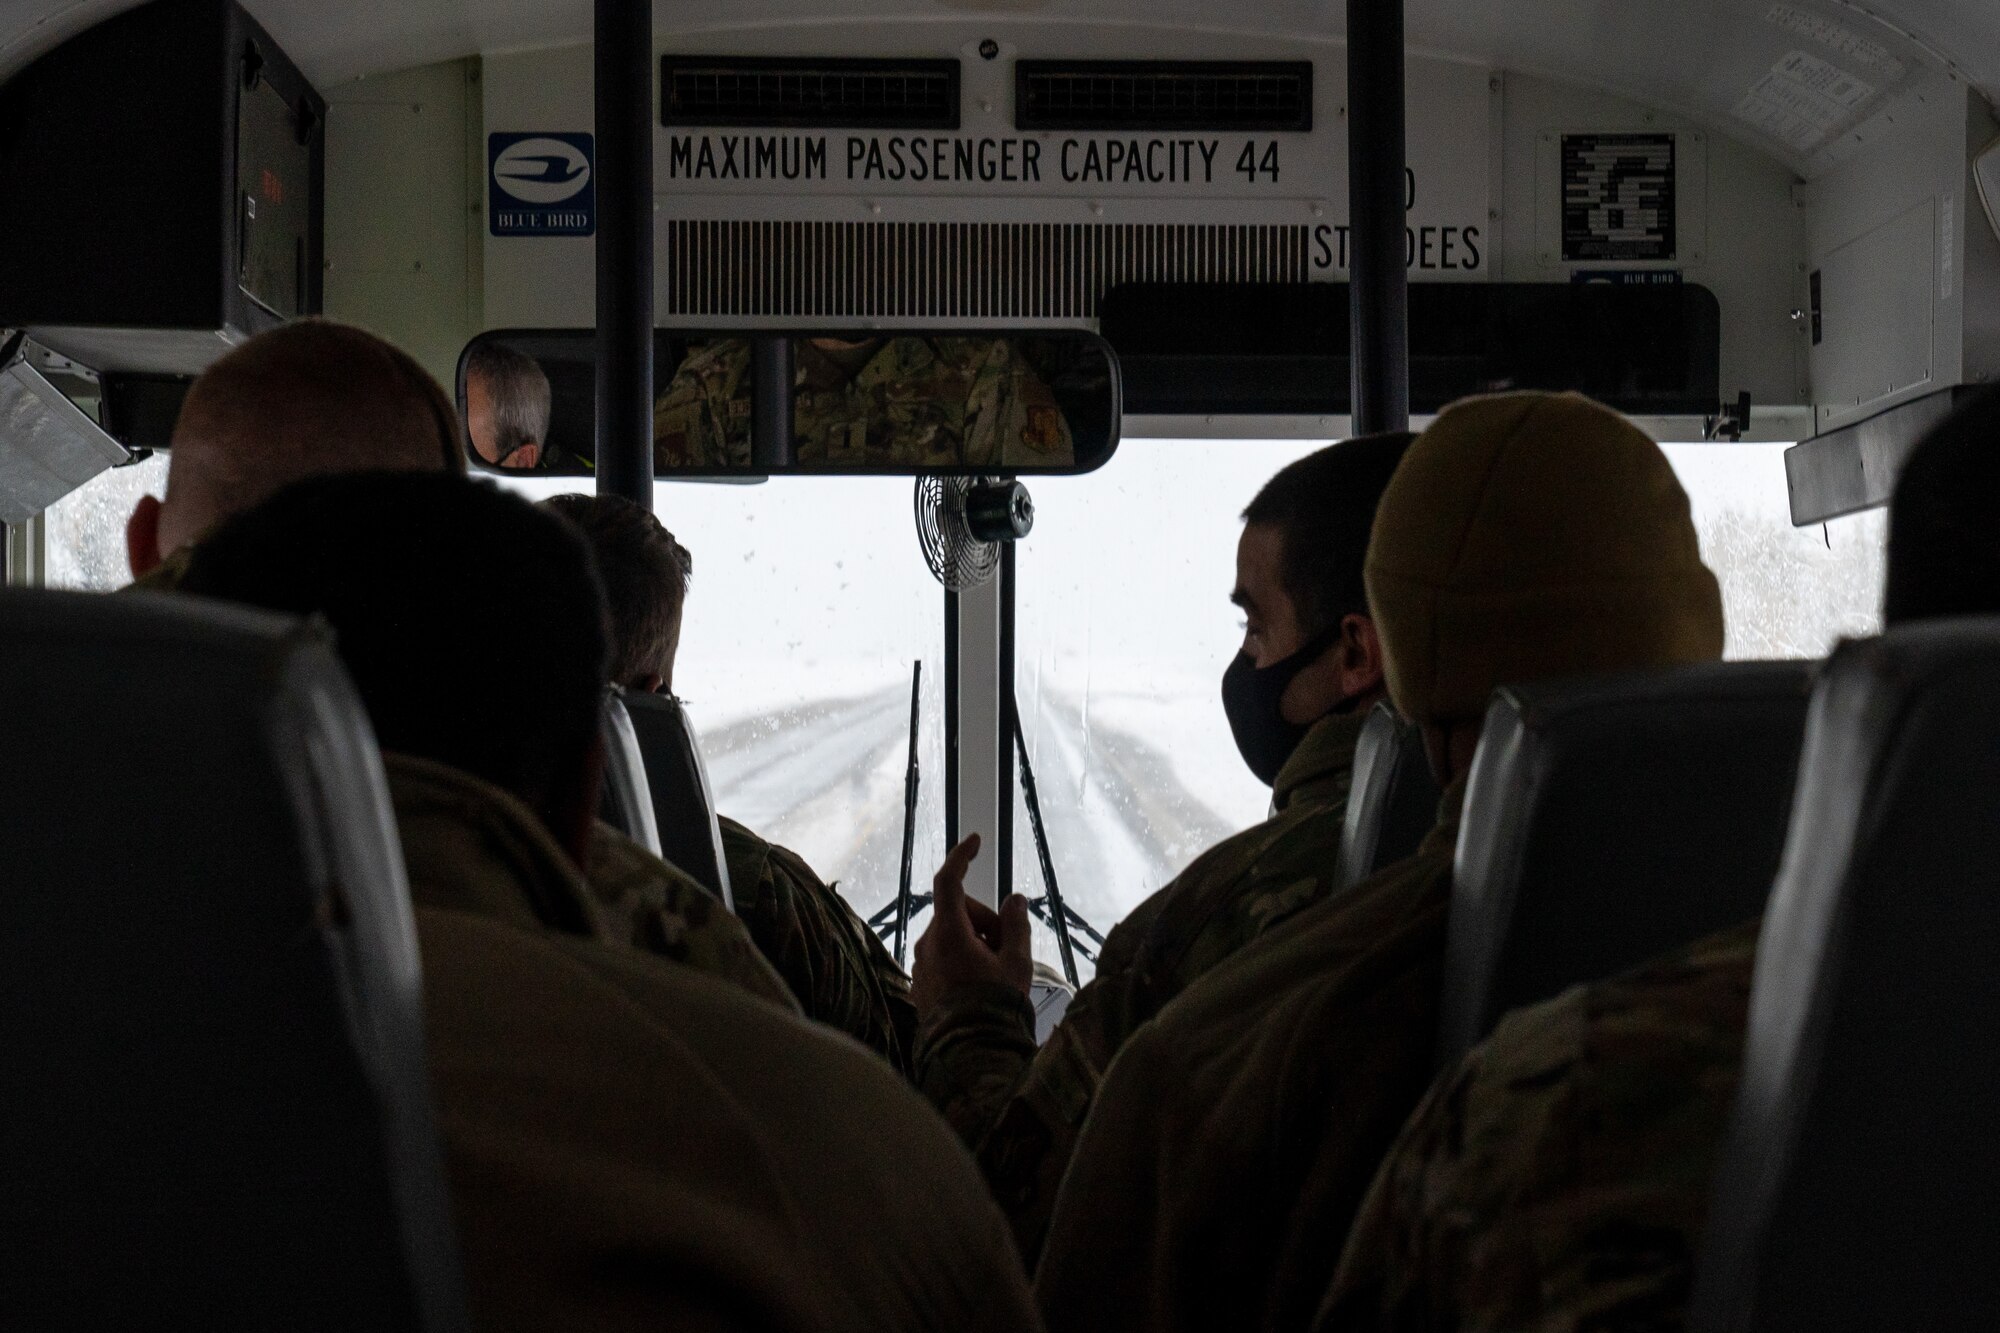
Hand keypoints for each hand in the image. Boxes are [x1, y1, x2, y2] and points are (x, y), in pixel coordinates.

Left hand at [911, 834, 1033, 1016]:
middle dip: (986, 920)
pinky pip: (943, 956)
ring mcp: (921, 964)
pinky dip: (963, 958)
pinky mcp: (920, 981)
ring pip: (952, 935)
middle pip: (959, 912)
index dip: (961, 857)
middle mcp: (928, 944)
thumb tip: (1014, 900)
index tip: (976, 840)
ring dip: (975, 941)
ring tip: (998, 971)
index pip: (949, 881)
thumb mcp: (1016, 962)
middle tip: (1009, 946)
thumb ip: (1015, 925)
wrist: (970, 1053)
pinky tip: (981, 984)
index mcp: (948, 933)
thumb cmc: (995, 1006)